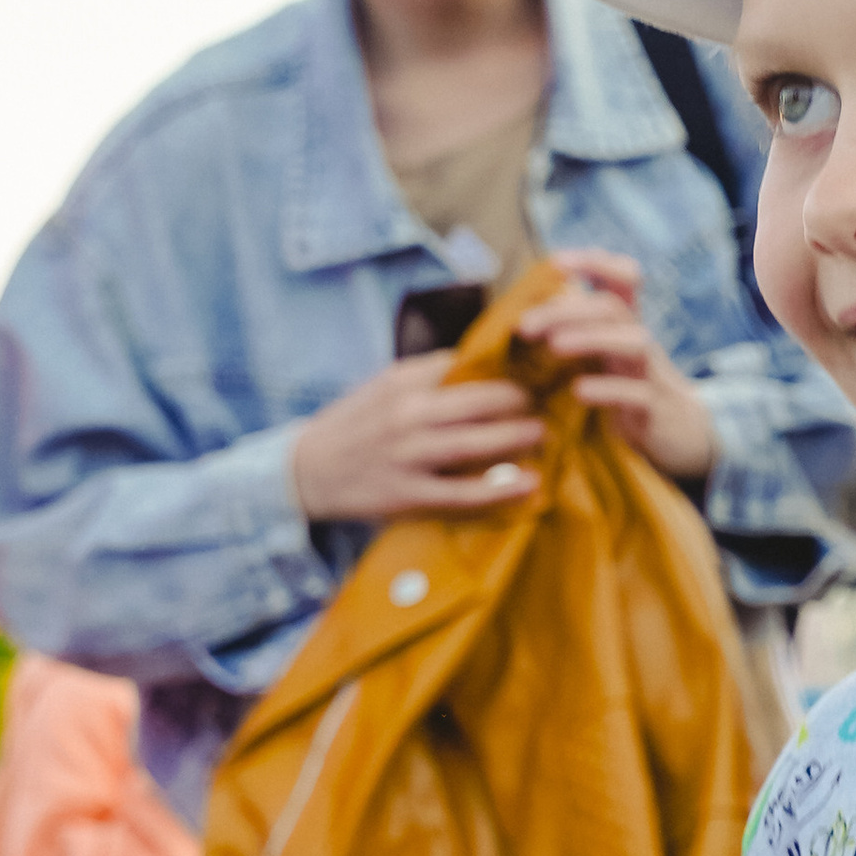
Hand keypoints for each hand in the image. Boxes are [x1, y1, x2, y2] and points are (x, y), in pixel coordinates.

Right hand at [290, 352, 544, 524]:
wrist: (308, 470)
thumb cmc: (357, 423)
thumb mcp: (386, 385)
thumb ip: (432, 374)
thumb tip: (486, 361)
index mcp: (403, 382)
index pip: (465, 365)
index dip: (506, 365)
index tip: (535, 366)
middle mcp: (406, 415)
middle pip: (478, 401)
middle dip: (519, 400)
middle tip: (547, 400)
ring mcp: (408, 456)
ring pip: (474, 444)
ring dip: (516, 437)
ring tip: (543, 432)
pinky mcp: (409, 494)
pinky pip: (463, 493)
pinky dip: (499, 488)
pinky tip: (529, 483)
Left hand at [520, 248, 715, 482]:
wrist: (684, 436)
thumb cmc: (633, 392)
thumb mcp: (610, 357)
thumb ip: (582, 331)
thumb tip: (534, 309)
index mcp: (627, 327)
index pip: (623, 279)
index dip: (596, 263)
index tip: (557, 263)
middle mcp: (641, 343)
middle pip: (612, 309)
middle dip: (566, 311)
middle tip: (525, 326)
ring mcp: (652, 374)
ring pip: (632, 343)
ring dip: (591, 338)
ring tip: (554, 346)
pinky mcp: (656, 410)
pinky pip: (637, 394)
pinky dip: (607, 389)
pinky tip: (579, 391)